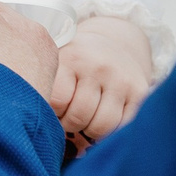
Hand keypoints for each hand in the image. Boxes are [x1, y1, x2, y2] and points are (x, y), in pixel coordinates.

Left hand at [48, 15, 152, 139]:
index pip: (57, 102)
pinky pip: (122, 126)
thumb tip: (36, 122)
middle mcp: (98, 67)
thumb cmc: (75, 61)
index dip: (52, 114)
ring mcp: (121, 80)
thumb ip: (45, 83)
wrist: (113, 42)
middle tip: (67, 121)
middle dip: (69, 126)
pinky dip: (110, 132)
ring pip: (101, 127)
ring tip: (83, 123)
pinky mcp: (139, 92)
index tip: (52, 111)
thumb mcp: (57, 61)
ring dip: (89, 133)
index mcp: (72, 57)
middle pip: (79, 117)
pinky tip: (101, 122)